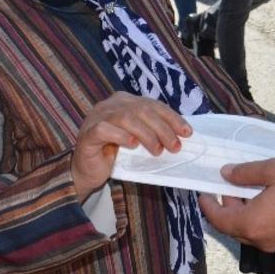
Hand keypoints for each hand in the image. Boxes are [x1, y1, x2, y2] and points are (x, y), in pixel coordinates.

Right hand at [72, 93, 191, 202]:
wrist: (87, 172)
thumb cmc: (116, 155)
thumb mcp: (139, 140)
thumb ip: (154, 131)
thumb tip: (182, 134)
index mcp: (124, 101)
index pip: (153, 105)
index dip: (172, 117)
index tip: (187, 132)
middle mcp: (110, 105)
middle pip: (142, 110)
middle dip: (163, 128)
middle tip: (174, 146)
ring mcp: (97, 117)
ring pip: (126, 118)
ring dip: (146, 134)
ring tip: (157, 150)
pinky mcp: (88, 132)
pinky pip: (105, 129)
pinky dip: (122, 136)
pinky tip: (132, 145)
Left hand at [199, 159, 274, 251]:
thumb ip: (245, 172)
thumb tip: (225, 174)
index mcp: (251, 223)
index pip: (217, 219)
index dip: (207, 204)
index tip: (203, 190)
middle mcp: (260, 240)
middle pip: (232, 227)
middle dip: (226, 207)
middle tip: (229, 185)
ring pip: (250, 231)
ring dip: (244, 212)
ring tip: (252, 188)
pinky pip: (266, 233)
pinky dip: (260, 218)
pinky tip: (271, 200)